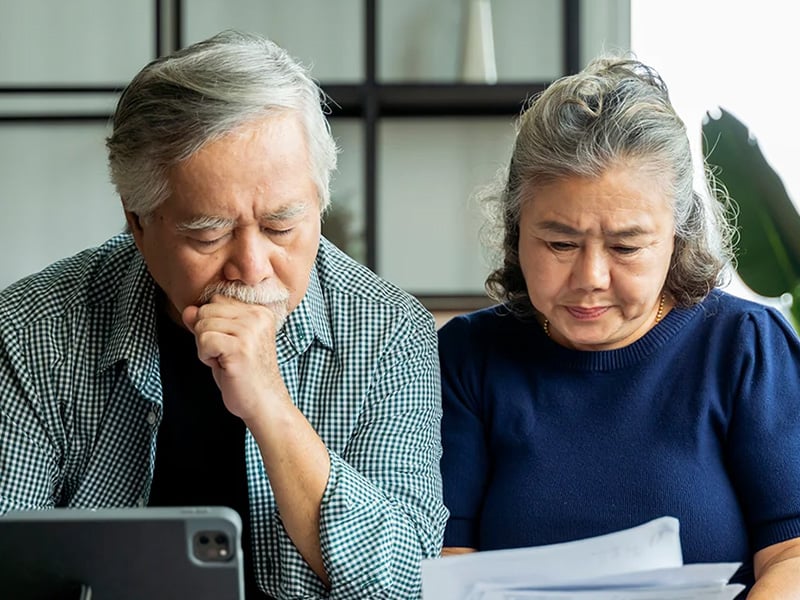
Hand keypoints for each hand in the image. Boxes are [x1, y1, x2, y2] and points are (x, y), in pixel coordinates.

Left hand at [182, 294, 287, 420]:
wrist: (264, 402)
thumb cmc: (245, 374)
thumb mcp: (225, 342)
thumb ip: (207, 323)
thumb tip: (188, 310)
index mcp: (259, 311)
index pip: (216, 300)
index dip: (212, 323)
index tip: (229, 343)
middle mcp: (257, 316)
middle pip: (206, 310)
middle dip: (206, 334)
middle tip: (225, 354)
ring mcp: (250, 331)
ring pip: (202, 325)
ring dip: (205, 347)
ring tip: (225, 360)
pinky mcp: (240, 347)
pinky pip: (204, 340)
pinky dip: (205, 356)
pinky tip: (222, 366)